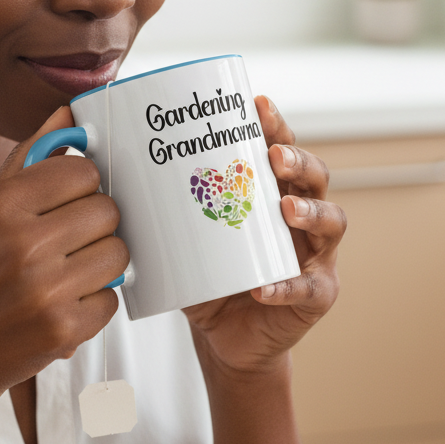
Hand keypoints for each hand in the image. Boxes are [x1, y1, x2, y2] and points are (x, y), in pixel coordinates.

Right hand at [0, 107, 128, 410]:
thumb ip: (25, 162)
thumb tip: (68, 112)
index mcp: (0, 207)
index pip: (82, 171)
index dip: (81, 186)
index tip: (67, 202)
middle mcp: (23, 244)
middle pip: (107, 211)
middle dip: (94, 226)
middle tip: (67, 243)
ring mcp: (45, 289)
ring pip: (118, 254)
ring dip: (100, 264)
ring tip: (66, 274)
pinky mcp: (63, 329)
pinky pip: (111, 300)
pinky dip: (94, 304)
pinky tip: (62, 306)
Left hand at [183, 96, 345, 377]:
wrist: (224, 339)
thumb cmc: (209, 280)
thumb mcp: (186, 239)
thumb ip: (164, 212)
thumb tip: (113, 177)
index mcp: (271, 195)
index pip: (281, 150)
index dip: (274, 126)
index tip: (256, 105)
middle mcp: (301, 219)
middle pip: (315, 177)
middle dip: (298, 161)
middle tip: (274, 156)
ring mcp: (315, 256)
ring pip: (331, 222)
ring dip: (310, 211)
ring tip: (286, 209)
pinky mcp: (316, 295)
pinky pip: (308, 288)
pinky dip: (287, 286)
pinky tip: (265, 287)